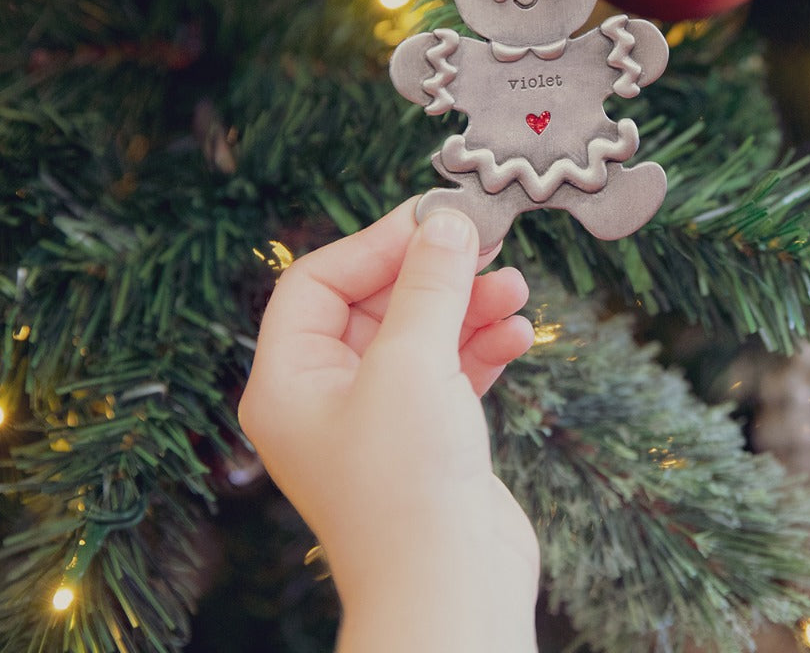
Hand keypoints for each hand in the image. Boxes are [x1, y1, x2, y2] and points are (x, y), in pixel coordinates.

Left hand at [238, 201, 538, 652]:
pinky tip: (519, 335)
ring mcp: (379, 420)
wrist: (452, 592)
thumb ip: (429, 283)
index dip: (375, 243)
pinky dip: (484, 347)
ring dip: (469, 306)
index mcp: (290, 380)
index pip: (318, 281)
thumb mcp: (412, 363)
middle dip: (434, 273)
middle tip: (486, 241)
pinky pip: (452, 371)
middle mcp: (327, 397)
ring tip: (516, 288)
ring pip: (421, 335)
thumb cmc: (407, 484)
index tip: (435, 218)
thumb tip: (448, 219)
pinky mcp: (427, 439)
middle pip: (376, 302)